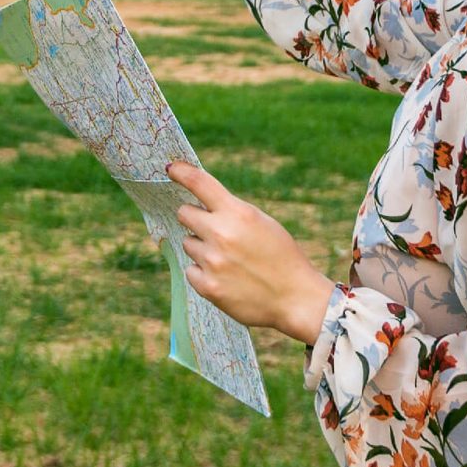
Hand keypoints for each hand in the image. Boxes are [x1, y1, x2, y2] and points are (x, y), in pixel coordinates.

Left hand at [167, 160, 334, 344]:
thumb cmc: (282, 257)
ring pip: (188, 243)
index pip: (199, 183)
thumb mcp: (262, 222)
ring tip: (228, 260)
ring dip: (202, 248)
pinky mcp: (207, 287)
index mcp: (238, 213)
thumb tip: (202, 206)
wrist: (295, 298)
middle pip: (184, 213)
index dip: (181, 172)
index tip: (171, 168)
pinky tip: (225, 278)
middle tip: (213, 229)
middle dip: (195, 218)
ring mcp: (212, 261)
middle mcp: (221, 234)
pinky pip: (191, 270)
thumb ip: (232, 212)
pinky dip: (203, 273)